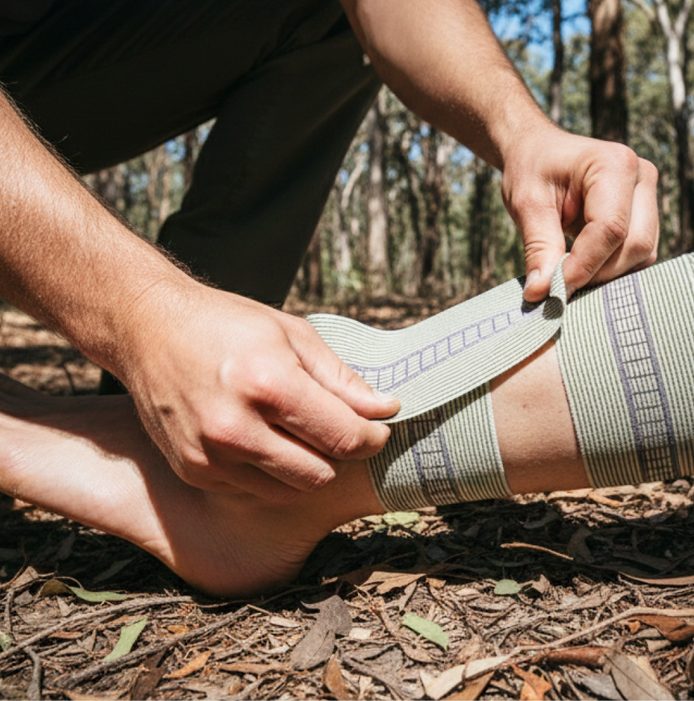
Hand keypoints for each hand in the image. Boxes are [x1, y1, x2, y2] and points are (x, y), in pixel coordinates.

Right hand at [118, 283, 400, 504]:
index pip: (342, 437)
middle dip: (340, 454)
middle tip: (338, 429)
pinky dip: (270, 470)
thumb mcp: (293, 334)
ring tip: (297, 430)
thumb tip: (386, 410)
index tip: (378, 428)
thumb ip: (341, 379)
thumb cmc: (228, 324)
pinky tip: (262, 437)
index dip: (372, 437)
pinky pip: (255, 488)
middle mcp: (236, 427)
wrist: (148, 328)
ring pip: (290, 489)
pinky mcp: (193, 471)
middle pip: (321, 473)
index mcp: (268, 383)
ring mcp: (210, 455)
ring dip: (306, 466)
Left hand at [501, 124, 659, 301]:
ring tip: (566, 273)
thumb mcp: (526, 205)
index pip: (610, 229)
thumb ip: (539, 248)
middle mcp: (642, 177)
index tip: (553, 289)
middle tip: (557, 285)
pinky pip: (638, 254)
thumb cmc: (532, 170)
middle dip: (597, 273)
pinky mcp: (646, 214)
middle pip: (635, 245)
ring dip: (605, 274)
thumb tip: (541, 293)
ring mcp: (649, 196)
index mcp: (614, 164)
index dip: (584, 265)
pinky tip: (581, 266)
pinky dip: (611, 268)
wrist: (539, 152)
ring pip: (642, 254)